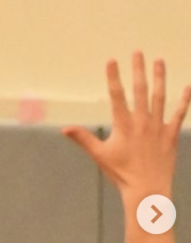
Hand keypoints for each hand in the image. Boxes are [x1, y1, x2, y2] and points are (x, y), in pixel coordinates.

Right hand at [63, 54, 190, 197]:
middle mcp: (142, 122)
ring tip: (159, 61)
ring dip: (160, 77)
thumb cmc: (121, 174)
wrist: (148, 190)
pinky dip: (184, 101)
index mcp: (124, 125)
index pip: (117, 95)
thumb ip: (83, 139)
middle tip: (138, 52)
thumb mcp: (100, 155)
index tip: (112, 60)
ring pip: (160, 97)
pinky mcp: (171, 135)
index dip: (113, 77)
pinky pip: (179, 115)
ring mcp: (158, 127)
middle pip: (140, 90)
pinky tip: (187, 87)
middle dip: (138, 70)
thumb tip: (65, 129)